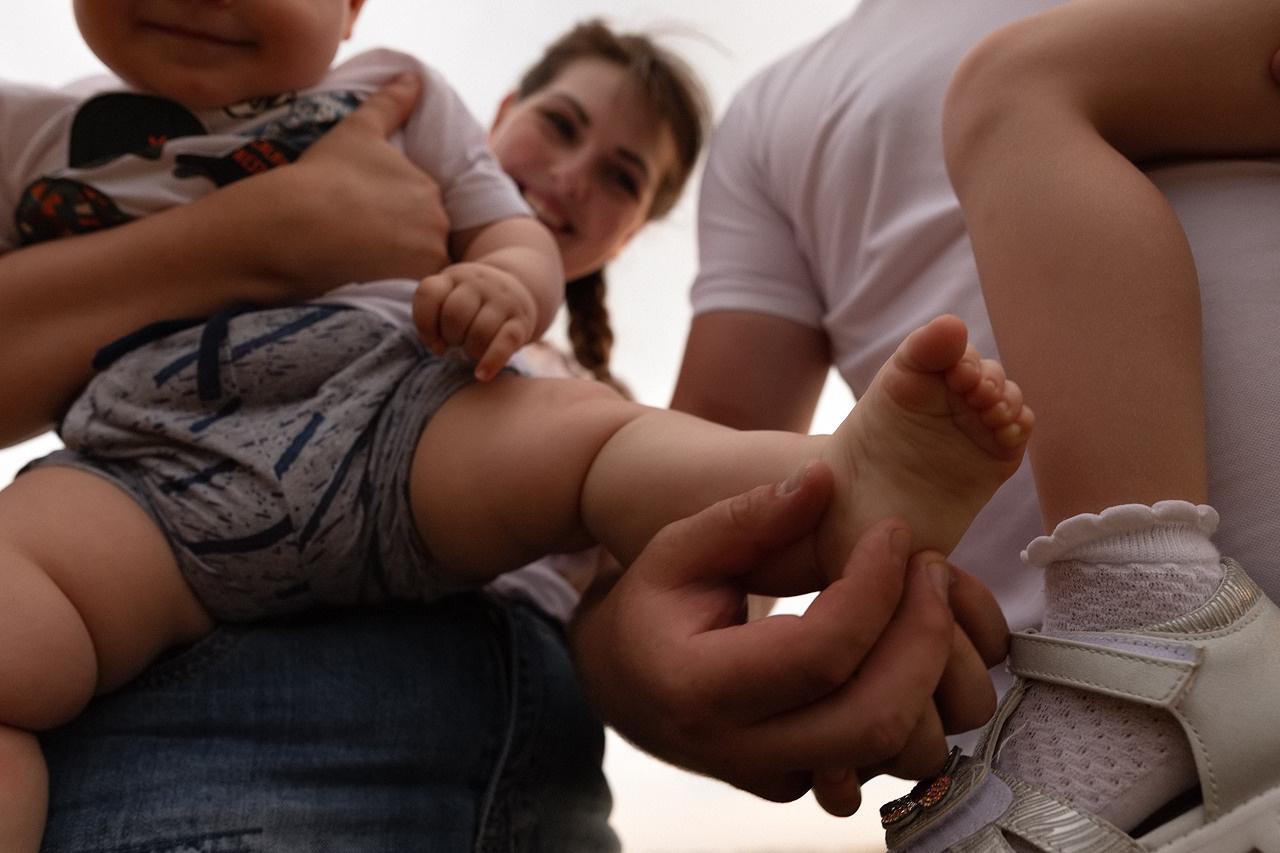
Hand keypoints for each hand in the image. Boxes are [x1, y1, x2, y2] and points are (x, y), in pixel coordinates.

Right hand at [256, 74, 450, 291]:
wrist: (295, 222)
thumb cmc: (323, 175)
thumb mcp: (358, 129)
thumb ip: (391, 104)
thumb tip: (413, 76)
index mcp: (430, 186)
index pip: (423, 209)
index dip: (394, 218)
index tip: (365, 221)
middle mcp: (438, 220)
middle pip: (427, 240)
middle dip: (402, 245)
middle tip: (362, 247)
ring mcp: (429, 255)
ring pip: (422, 268)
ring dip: (401, 269)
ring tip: (363, 269)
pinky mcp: (413, 285)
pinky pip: (415, 293)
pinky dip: (398, 290)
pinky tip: (370, 285)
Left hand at [413, 261, 539, 379]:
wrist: (518, 289)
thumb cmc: (473, 304)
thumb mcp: (449, 299)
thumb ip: (433, 322)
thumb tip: (439, 349)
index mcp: (454, 277)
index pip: (429, 294)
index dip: (424, 323)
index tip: (433, 339)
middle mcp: (479, 283)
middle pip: (454, 315)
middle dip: (451, 337)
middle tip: (458, 340)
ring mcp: (502, 301)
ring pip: (479, 332)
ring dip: (470, 349)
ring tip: (473, 349)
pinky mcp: (521, 321)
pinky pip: (505, 343)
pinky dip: (491, 361)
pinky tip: (482, 374)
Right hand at [572, 459, 1006, 815]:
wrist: (622, 683)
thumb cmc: (651, 606)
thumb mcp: (679, 548)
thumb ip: (749, 516)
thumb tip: (822, 480)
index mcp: (698, 689)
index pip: (821, 652)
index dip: (874, 588)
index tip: (894, 533)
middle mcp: (740, 752)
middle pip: (875, 717)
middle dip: (924, 638)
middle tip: (930, 569)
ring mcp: (779, 780)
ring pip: (898, 751)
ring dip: (934, 675)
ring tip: (929, 601)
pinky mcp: (809, 784)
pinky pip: (891, 758)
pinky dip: (918, 702)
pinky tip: (908, 641)